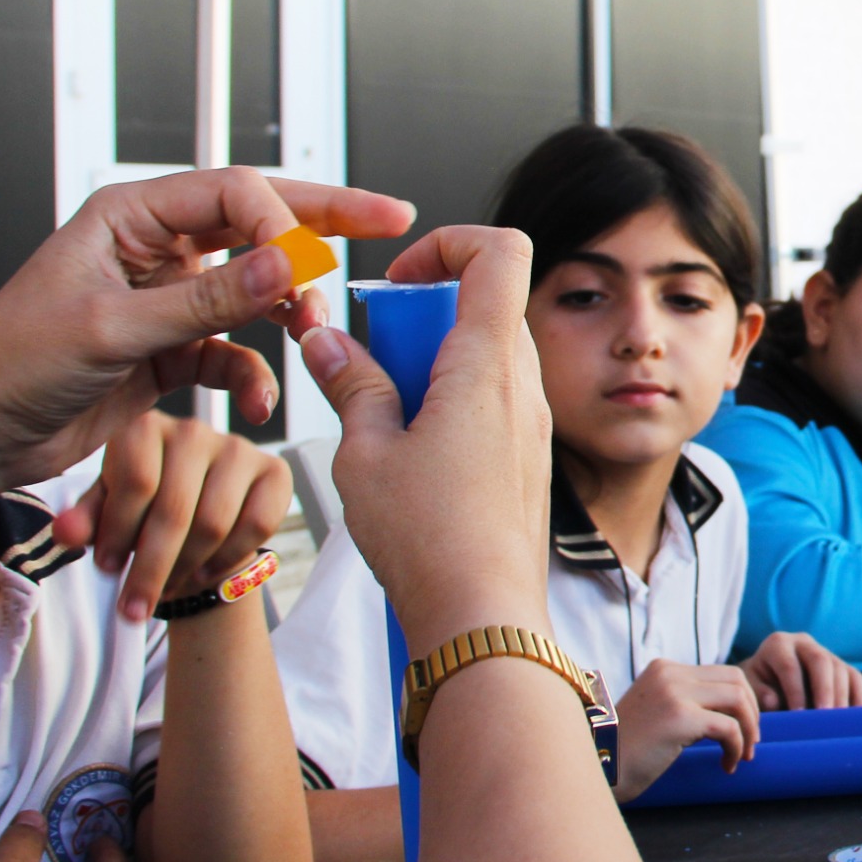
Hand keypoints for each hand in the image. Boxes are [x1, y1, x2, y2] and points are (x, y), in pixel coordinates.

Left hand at [0, 170, 410, 502]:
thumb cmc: (10, 368)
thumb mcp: (114, 330)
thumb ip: (208, 300)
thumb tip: (288, 266)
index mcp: (130, 215)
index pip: (233, 193)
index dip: (281, 223)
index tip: (305, 268)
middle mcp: (154, 247)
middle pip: (257, 221)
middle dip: (324, 224)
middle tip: (392, 218)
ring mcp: (165, 297)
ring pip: (254, 288)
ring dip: (289, 312)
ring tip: (316, 335)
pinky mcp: (169, 347)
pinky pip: (234, 349)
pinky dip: (255, 373)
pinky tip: (259, 402)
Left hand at [56, 412, 294, 621]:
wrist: (193, 520)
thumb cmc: (140, 513)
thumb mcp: (104, 513)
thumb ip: (84, 521)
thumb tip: (64, 535)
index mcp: (145, 428)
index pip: (135, 484)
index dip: (119, 535)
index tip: (106, 570)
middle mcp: (193, 429)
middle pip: (174, 509)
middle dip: (151, 568)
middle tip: (133, 609)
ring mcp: (238, 448)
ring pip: (213, 522)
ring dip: (187, 568)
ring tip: (168, 587)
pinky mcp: (275, 471)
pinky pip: (256, 524)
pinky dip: (228, 558)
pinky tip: (205, 572)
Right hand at [296, 227, 551, 649]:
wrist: (483, 618)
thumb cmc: (431, 543)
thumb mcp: (363, 452)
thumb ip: (350, 385)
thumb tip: (329, 343)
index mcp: (488, 365)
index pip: (500, 251)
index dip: (448, 243)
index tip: (400, 279)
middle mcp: (523, 386)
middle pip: (488, 303)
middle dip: (426, 313)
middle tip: (378, 353)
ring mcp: (532, 424)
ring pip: (489, 354)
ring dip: (436, 360)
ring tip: (387, 409)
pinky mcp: (528, 458)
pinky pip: (495, 399)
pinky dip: (452, 400)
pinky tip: (411, 448)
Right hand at [612, 659, 760, 799]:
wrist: (598, 767)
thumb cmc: (626, 750)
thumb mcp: (656, 713)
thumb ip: (684, 703)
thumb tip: (728, 715)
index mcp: (665, 669)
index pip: (722, 673)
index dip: (742, 702)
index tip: (744, 730)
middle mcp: (670, 673)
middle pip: (736, 679)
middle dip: (752, 712)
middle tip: (750, 743)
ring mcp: (675, 692)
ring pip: (738, 699)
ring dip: (749, 730)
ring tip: (743, 754)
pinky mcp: (680, 717)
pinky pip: (728, 727)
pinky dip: (736, 747)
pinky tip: (727, 765)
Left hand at [742, 631, 861, 710]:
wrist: (768, 679)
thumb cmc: (757, 686)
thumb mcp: (749, 686)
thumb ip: (759, 693)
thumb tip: (773, 701)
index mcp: (778, 644)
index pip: (790, 666)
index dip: (795, 691)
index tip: (798, 715)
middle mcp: (803, 643)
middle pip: (820, 661)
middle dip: (824, 689)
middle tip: (825, 715)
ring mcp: (825, 652)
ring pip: (840, 669)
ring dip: (841, 696)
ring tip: (838, 722)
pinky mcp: (842, 666)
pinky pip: (855, 678)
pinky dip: (857, 697)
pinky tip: (855, 718)